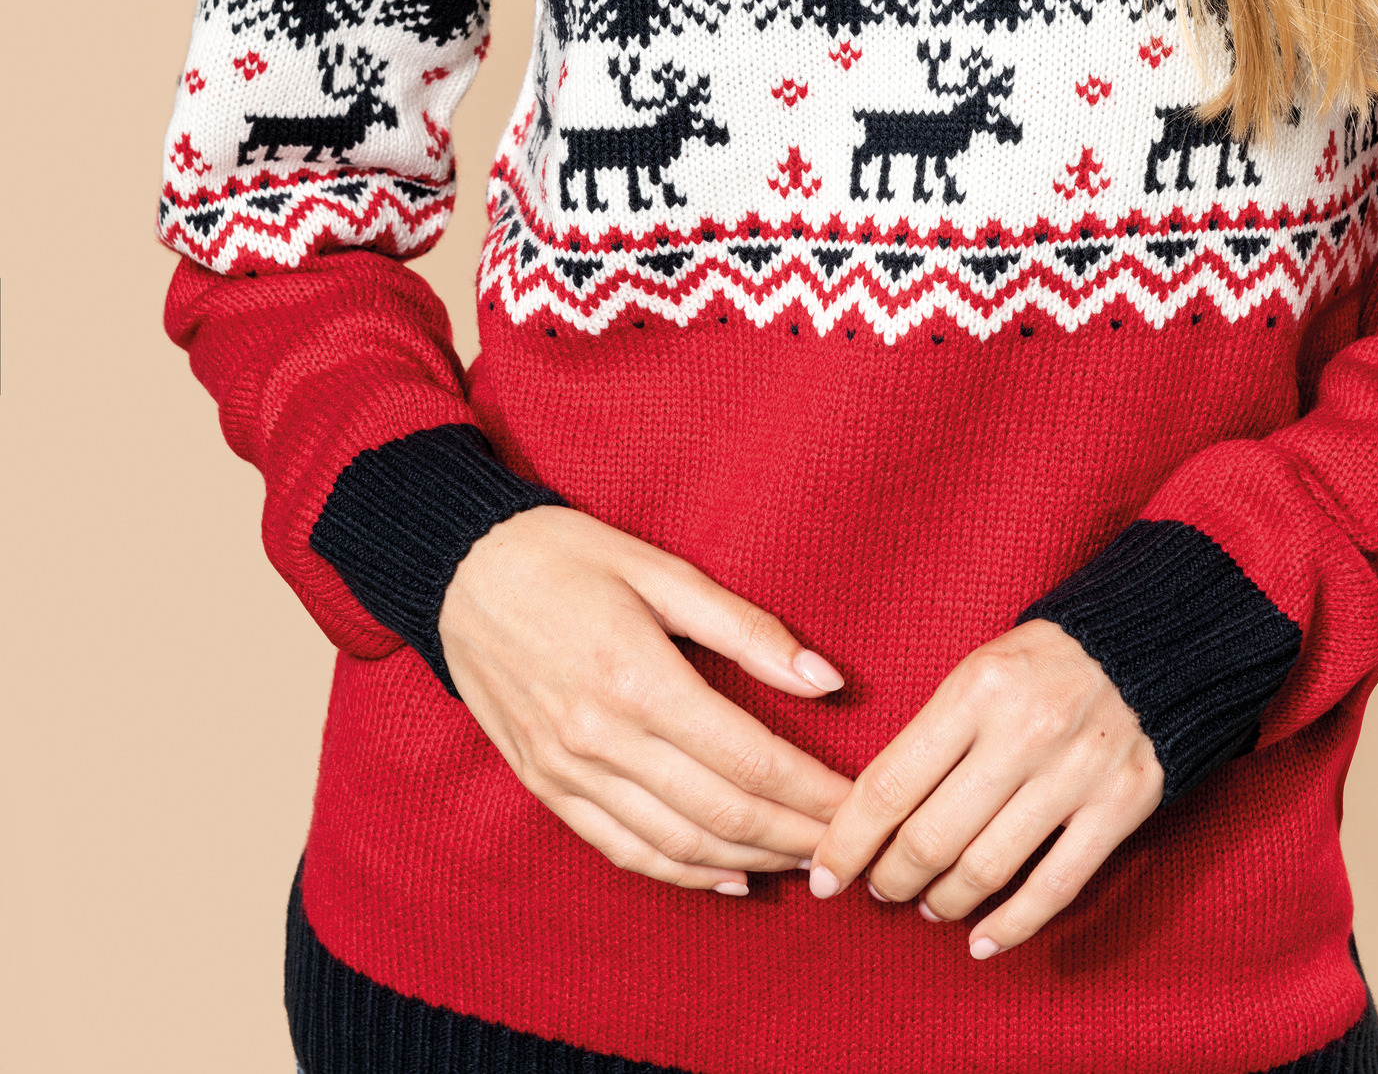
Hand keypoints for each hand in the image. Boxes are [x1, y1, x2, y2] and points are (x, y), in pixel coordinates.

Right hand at [438, 504, 853, 894]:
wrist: (461, 572)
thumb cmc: (569, 556)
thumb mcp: (662, 570)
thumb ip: (746, 629)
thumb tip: (827, 680)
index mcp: (639, 677)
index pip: (750, 760)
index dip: (814, 792)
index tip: (861, 803)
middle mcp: (602, 737)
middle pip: (722, 814)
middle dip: (796, 838)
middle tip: (851, 847)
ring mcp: (568, 771)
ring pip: (677, 844)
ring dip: (750, 861)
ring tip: (806, 863)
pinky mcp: (545, 787)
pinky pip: (622, 849)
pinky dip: (681, 873)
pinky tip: (728, 877)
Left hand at [804, 617, 1161, 954]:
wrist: (1151, 643)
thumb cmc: (1044, 663)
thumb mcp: (979, 669)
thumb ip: (932, 734)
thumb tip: (871, 813)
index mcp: (976, 689)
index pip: (890, 783)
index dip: (846, 841)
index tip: (823, 875)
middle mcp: (1023, 731)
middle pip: (931, 837)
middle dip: (891, 878)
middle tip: (879, 889)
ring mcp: (1075, 772)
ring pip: (986, 869)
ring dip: (943, 902)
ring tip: (928, 906)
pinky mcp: (1121, 805)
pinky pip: (1055, 886)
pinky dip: (1012, 925)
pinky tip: (983, 941)